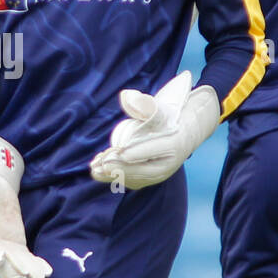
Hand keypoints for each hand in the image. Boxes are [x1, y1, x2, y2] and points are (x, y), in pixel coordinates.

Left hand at [89, 71, 219, 188]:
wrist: (182, 134)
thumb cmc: (168, 118)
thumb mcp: (159, 108)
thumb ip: (143, 104)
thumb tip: (125, 96)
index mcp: (171, 145)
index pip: (148, 151)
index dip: (129, 153)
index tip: (114, 150)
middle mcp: (167, 165)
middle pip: (140, 169)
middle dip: (118, 167)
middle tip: (100, 163)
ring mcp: (158, 175)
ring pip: (133, 178)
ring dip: (113, 174)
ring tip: (94, 168)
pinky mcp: (149, 179)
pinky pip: (130, 181)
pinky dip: (114, 176)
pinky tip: (98, 170)